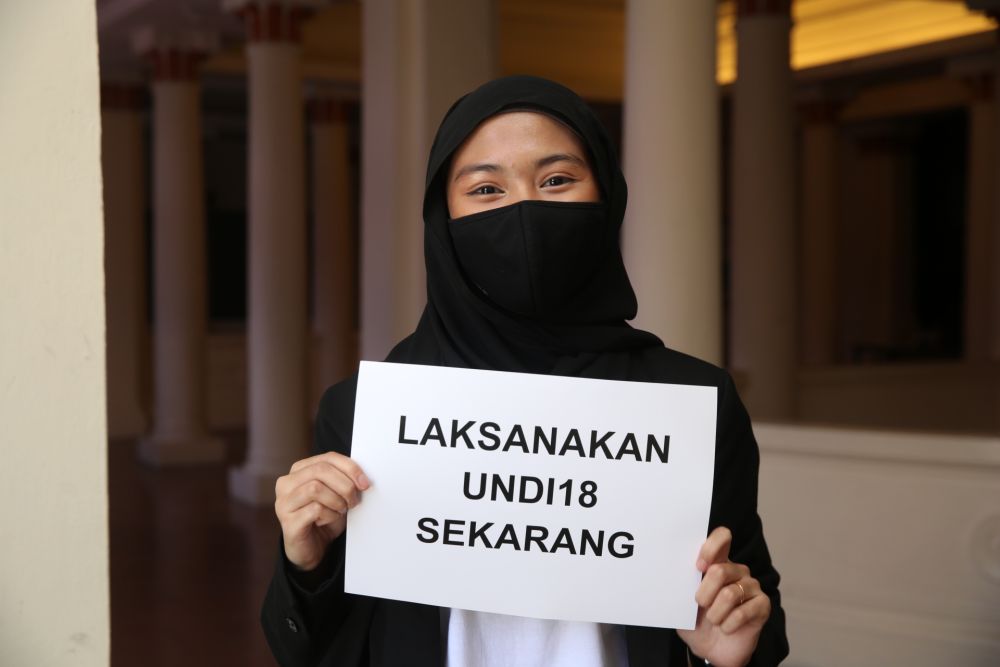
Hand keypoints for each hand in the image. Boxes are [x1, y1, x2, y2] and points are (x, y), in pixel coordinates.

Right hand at [274, 452, 370, 571]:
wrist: (312, 548)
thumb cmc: (324, 517)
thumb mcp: (336, 493)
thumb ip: (343, 479)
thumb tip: (362, 477)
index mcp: (299, 470)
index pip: (327, 458)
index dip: (350, 468)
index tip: (365, 483)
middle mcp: (286, 483)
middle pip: (321, 470)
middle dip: (344, 485)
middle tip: (354, 500)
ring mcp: (284, 502)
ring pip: (315, 488)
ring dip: (336, 501)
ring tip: (341, 510)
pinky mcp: (287, 522)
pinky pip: (314, 510)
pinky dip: (329, 515)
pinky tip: (329, 520)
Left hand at [677, 527, 770, 666]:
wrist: (712, 650)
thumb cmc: (697, 622)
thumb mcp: (683, 604)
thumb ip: (683, 586)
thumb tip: (674, 575)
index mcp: (717, 562)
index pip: (722, 537)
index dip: (710, 547)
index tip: (698, 566)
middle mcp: (737, 570)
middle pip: (719, 570)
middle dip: (704, 593)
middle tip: (700, 605)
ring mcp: (752, 586)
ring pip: (729, 594)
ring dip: (715, 614)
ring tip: (714, 620)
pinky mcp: (763, 604)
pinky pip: (742, 612)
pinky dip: (728, 625)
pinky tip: (726, 628)